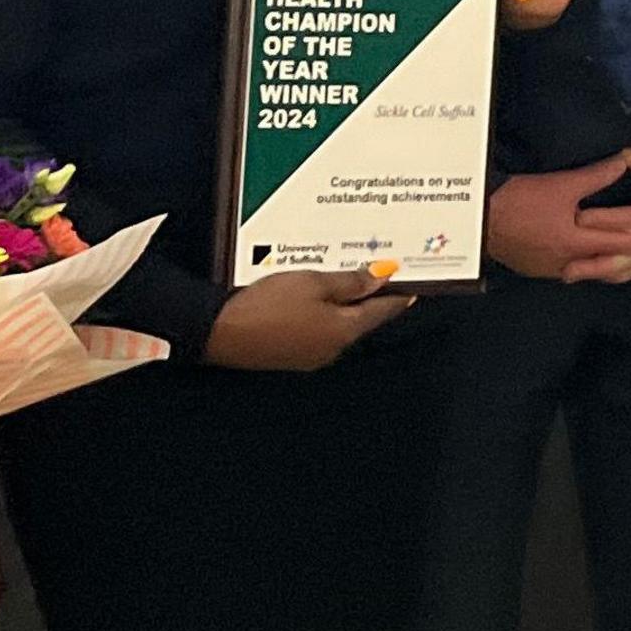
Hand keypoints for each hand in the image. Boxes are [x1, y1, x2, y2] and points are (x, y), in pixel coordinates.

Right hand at [204, 263, 415, 370]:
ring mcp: (311, 356)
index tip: (411, 283)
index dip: (397, 294)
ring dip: (344, 305)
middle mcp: (333, 348)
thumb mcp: (312, 283)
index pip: (381, 311)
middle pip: (361, 319)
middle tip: (380, 274)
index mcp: (344, 331)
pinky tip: (315, 299)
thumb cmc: (267, 305)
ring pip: (338, 325)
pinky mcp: (291, 355)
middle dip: (370, 297)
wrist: (220, 332)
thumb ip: (349, 282)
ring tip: (347, 280)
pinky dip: (323, 314)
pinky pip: (317, 331)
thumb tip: (381, 277)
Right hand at [487, 155, 630, 284]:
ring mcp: (556, 271)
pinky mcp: (543, 271)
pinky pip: (580, 273)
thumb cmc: (517, 201)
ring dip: (621, 267)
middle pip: (615, 267)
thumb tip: (624, 164)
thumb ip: (594, 177)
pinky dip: (598, 268)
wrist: (478, 221)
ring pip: (598, 274)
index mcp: (578, 243)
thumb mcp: (559, 185)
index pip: (623, 244)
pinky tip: (601, 261)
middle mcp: (571, 264)